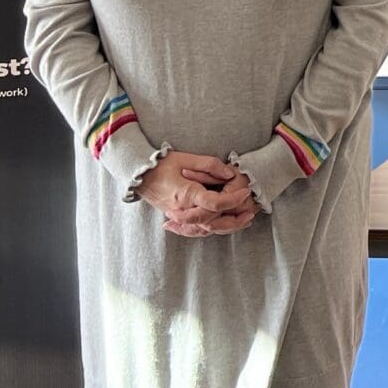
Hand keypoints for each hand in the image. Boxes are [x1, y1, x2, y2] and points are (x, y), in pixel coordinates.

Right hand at [138, 151, 257, 236]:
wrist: (137, 174)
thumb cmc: (160, 164)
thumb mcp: (186, 158)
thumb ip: (209, 165)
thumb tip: (229, 174)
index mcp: (186, 194)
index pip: (214, 203)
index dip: (233, 199)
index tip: (246, 191)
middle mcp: (182, 209)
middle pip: (212, 222)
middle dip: (234, 220)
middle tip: (250, 213)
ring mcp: (177, 216)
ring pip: (204, 229)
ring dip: (225, 227)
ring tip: (243, 221)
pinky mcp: (175, 217)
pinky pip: (194, 230)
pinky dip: (209, 230)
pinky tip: (221, 226)